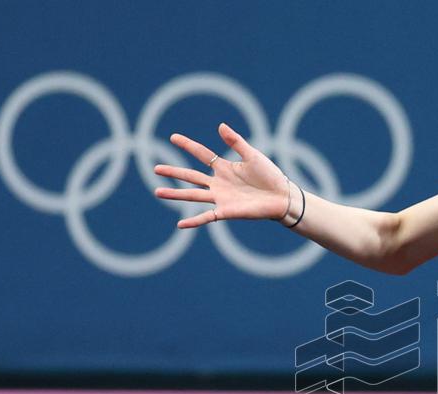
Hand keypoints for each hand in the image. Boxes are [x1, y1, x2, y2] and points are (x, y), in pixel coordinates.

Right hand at [153, 123, 289, 227]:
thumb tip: (220, 125)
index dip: (188, 145)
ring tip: (158, 191)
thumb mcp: (252, 155)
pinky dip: (193, 221)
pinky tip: (180, 224)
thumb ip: (236, 142)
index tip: (173, 137)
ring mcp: (221, 198)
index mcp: (225, 168)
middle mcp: (219, 183)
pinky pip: (206, 217)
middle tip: (155, 168)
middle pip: (191, 176)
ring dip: (175, 194)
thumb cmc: (270, 176)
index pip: (202, 154)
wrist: (282, 197)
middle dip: (174, 172)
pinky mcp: (226, 211)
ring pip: (193, 195)